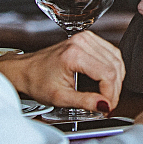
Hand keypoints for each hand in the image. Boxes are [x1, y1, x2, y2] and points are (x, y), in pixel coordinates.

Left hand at [0, 31, 124, 113]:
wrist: (25, 70)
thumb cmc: (37, 81)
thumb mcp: (60, 97)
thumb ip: (85, 102)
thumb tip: (104, 105)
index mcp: (75, 54)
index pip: (107, 74)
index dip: (111, 94)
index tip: (107, 106)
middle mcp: (82, 42)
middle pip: (114, 66)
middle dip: (114, 89)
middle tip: (108, 104)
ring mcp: (86, 38)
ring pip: (116, 59)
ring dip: (117, 79)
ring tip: (107, 94)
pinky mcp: (88, 39)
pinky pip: (111, 53)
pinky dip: (114, 68)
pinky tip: (108, 80)